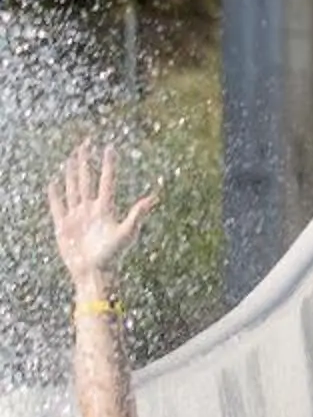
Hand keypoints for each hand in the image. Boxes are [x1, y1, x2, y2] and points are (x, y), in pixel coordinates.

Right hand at [48, 138, 156, 288]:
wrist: (94, 274)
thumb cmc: (113, 257)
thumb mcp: (127, 233)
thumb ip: (138, 214)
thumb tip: (155, 197)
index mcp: (105, 209)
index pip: (106, 181)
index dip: (108, 164)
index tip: (109, 147)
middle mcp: (90, 209)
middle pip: (86, 179)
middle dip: (85, 161)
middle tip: (86, 142)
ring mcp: (77, 216)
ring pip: (73, 188)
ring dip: (71, 172)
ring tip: (72, 157)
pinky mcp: (63, 226)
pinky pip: (57, 206)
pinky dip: (54, 195)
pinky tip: (54, 182)